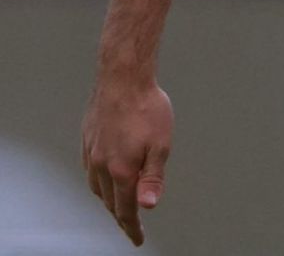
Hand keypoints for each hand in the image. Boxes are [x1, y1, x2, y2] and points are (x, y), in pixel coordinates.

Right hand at [81, 72, 172, 246]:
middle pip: (109, 202)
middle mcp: (101, 166)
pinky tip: (106, 178)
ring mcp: (91, 154)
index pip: (125, 209)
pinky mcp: (87, 141)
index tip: (138, 240)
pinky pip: (90, 172)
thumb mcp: (161, 144)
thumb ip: (153, 177)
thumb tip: (148, 206)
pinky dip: (99, 183)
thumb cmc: (147, 108)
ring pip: (97, 189)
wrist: (122, 79)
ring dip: (108, 201)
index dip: (132, 227)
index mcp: (121, 170)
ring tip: (120, 206)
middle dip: (120, 217)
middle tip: (131, 227)